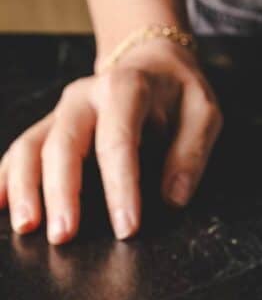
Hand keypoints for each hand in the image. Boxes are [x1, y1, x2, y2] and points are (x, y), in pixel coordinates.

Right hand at [0, 41, 221, 243]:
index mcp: (125, 89)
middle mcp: (84, 96)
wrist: (153, 63)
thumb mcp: (204, 113)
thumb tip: (173, 199)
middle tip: (65, 236)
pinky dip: (6, 175)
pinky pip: (20, 149)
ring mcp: (61, 110)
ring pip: (30, 145)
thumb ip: (191, 152)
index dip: (120, 187)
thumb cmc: (180, 93)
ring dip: (24, 188)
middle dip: (61, 193)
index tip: (127, 227)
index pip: (118, 142)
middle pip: (63, 144)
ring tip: (26, 227)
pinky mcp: (49, 124)